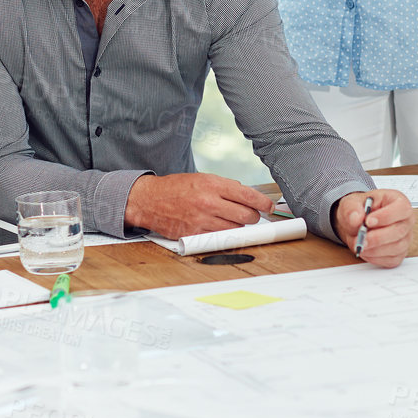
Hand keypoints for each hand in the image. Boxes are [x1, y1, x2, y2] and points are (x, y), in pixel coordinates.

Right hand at [123, 173, 273, 238]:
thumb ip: (224, 187)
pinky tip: (220, 229)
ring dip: (238, 228)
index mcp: (211, 184)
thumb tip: (246, 195)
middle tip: (252, 216)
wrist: (149, 200)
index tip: (269, 206)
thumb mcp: (201, 178)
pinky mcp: (194, 234)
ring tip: (233, 221)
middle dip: (253, 217)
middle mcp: (208, 201)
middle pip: (245, 215)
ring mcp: (201, 220)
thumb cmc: (175, 188)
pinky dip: (223, 235)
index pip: (247, 194)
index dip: (263, 203)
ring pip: (234, 229)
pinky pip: (218, 239)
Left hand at [334, 190, 412, 267]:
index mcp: (398, 201)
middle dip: (377, 237)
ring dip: (375, 249)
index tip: (368, 221)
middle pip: (399, 231)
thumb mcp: (351, 203)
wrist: (357, 223)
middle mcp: (405, 220)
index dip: (386, 216)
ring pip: (396, 247)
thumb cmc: (360, 210)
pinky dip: (376, 258)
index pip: (402, 208)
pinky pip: (392, 259)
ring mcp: (405, 238)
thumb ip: (352, 209)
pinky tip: (366, 251)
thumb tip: (355, 219)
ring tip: (359, 244)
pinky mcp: (400, 253)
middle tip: (361, 239)